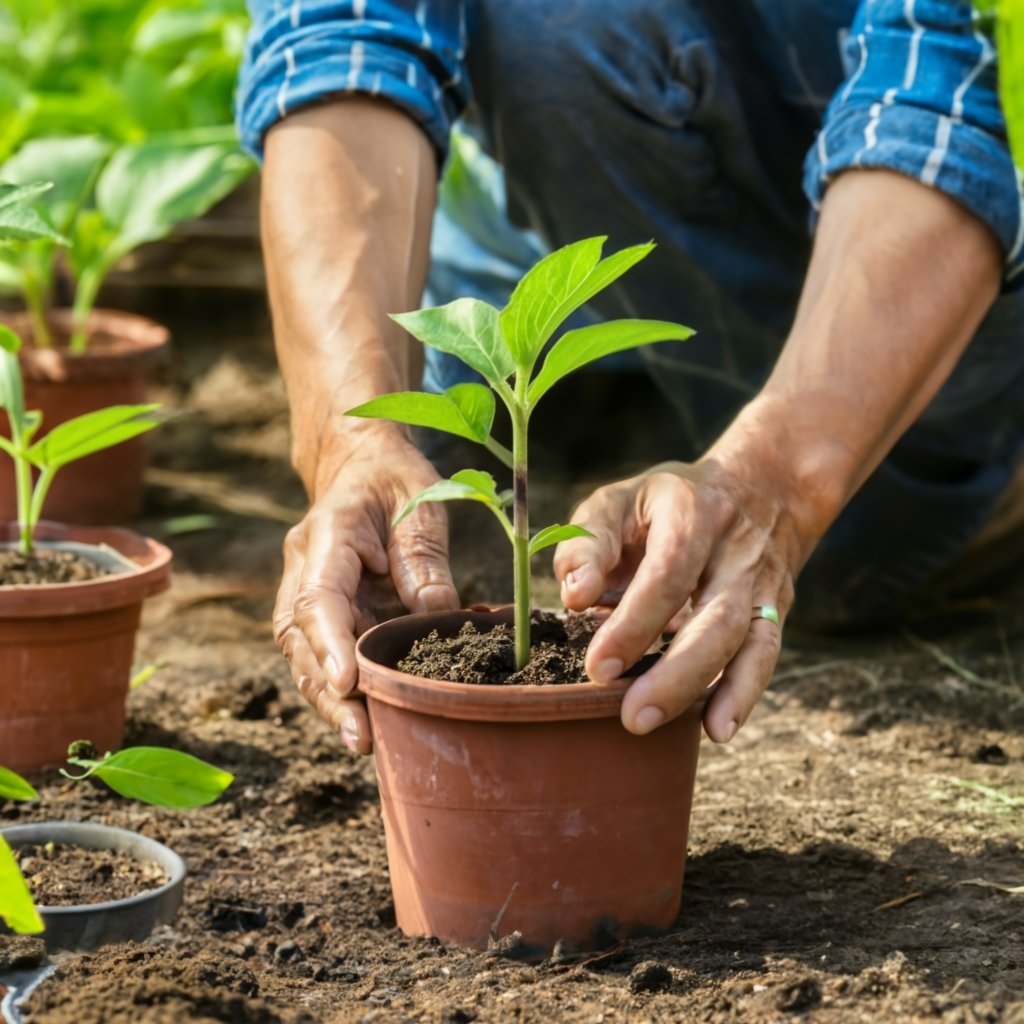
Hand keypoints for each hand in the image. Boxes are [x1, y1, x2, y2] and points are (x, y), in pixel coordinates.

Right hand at [274, 430, 458, 753]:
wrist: (361, 464)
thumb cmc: (394, 480)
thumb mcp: (421, 504)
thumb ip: (425, 560)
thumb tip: (440, 619)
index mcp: (328, 536)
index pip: (318, 596)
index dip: (330, 643)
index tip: (347, 683)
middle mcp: (305, 568)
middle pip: (302, 639)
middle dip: (328, 692)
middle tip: (362, 736)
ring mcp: (306, 591)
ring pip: (304, 655)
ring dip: (330, 700)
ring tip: (364, 741)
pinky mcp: (322, 611)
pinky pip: (323, 653)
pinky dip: (340, 688)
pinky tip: (366, 719)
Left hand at [554, 458, 800, 742]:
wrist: (758, 488)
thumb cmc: (667, 503)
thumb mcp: (620, 501)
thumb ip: (589, 543)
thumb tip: (574, 595)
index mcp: (692, 512)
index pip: (669, 572)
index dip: (635, 622)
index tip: (598, 667)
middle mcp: (735, 550)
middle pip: (716, 618)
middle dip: (675, 673)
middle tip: (631, 716)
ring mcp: (761, 584)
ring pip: (746, 644)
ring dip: (704, 690)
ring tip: (662, 725)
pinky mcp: (774, 611)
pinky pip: (765, 656)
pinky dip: (743, 695)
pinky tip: (717, 730)